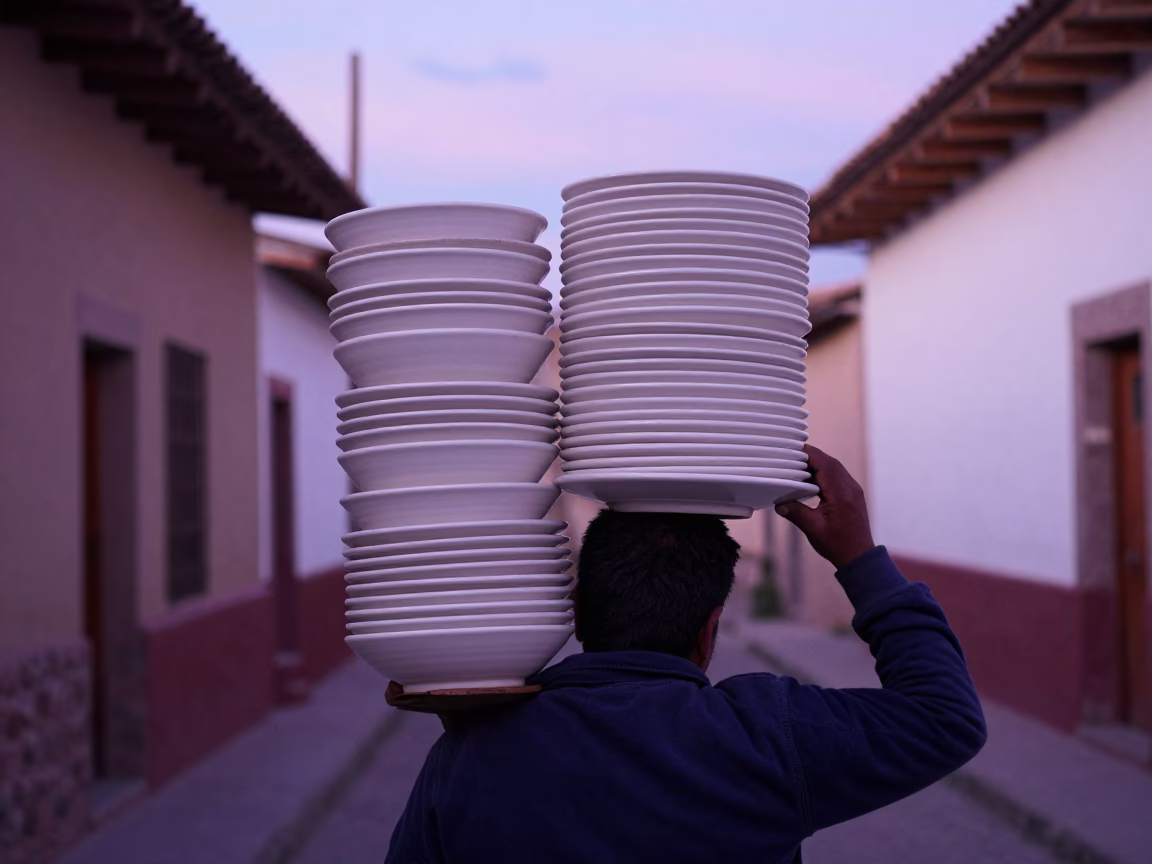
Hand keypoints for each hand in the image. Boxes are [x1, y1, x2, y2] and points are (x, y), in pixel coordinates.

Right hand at [775, 445, 874, 569]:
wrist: (859, 556)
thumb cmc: (837, 544)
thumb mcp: (813, 529)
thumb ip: (795, 512)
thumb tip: (778, 502)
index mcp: (841, 494)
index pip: (826, 464)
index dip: (810, 454)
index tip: (794, 449)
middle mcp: (850, 488)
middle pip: (831, 463)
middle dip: (812, 457)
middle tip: (792, 456)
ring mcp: (853, 491)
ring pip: (835, 469)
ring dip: (818, 465)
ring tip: (799, 467)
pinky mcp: (853, 496)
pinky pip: (838, 477)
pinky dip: (824, 474)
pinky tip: (811, 480)